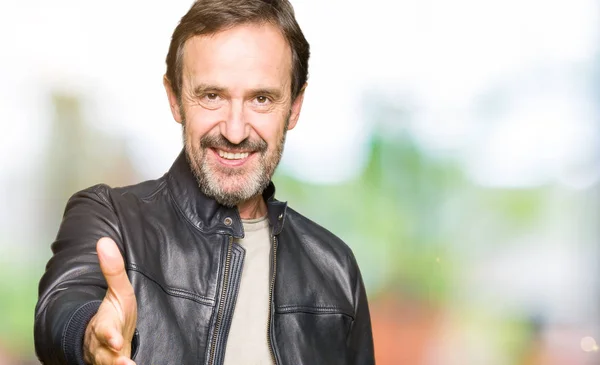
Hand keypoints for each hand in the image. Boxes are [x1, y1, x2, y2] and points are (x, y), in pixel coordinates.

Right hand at [83, 237, 137, 364]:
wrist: (107, 340)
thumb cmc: (114, 314)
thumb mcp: (118, 292)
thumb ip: (113, 270)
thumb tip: (104, 241)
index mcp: (104, 325)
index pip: (104, 330)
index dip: (108, 335)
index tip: (114, 339)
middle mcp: (104, 347)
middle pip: (105, 355)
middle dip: (113, 360)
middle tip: (124, 363)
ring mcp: (110, 360)